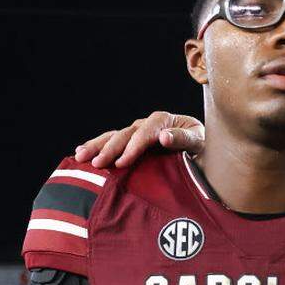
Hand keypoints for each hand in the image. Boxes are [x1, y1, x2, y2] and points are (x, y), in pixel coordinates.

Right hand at [74, 111, 204, 168]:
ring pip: (113, 136)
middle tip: (97, 163)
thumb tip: (164, 136)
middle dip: (110, 148)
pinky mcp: (132, 142)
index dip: (133, 147)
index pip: (145, 133)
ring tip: (80, 156)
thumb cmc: (204, 147)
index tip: (122, 162)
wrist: (204, 150)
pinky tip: (80, 153)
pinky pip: (112, 143)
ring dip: (97, 146)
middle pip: (125, 134)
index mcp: (164, 121)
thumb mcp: (200, 142)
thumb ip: (184, 139)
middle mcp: (148, 124)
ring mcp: (138, 132)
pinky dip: (96, 147)